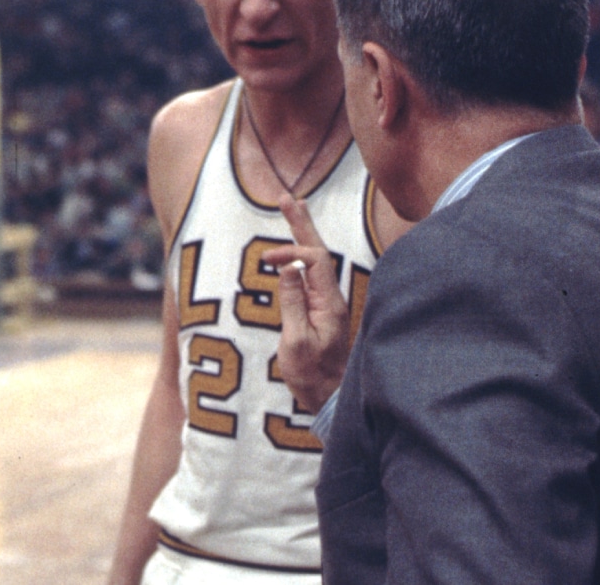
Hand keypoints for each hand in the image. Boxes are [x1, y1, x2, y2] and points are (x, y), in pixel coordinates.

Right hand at [262, 194, 350, 412]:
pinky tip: (295, 251)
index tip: (266, 261)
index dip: (289, 253)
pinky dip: (302, 256)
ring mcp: (328, 305)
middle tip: (286, 198)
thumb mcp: (295, 342)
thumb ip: (292, 303)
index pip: (311, 261)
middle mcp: (332, 299)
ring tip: (293, 210)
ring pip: (317, 262)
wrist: (332, 401)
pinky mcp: (322, 313)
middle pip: (318, 252)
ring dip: (303, 235)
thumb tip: (286, 268)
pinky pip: (312, 276)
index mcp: (329, 303)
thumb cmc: (313, 377)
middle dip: (301, 224)